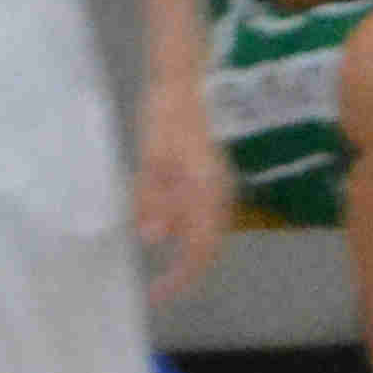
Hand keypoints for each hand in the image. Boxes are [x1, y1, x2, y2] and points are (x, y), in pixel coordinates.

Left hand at [133, 72, 225, 301]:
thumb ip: (153, 196)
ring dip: (186, 252)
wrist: (190, 74)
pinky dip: (186, 230)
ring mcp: (218, 184)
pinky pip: (203, 213)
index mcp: (207, 191)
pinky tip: (166, 228)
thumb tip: (153, 239)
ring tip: (161, 266)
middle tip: (157, 288)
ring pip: (207, 230)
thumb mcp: (153, 153)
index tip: (157, 297)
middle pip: (209, 245)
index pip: (202, 249)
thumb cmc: (169, 110)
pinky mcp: (211, 175)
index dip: (182, 278)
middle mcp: (219, 193)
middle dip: (185, 271)